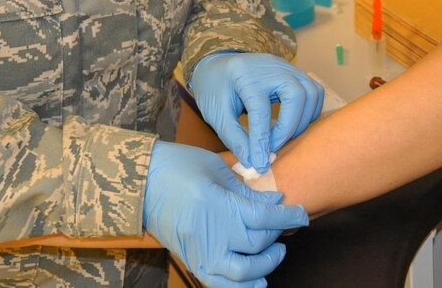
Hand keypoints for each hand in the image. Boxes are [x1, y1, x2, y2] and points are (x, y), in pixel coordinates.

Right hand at [143, 141, 308, 287]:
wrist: (140, 181)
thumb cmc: (178, 165)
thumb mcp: (217, 169)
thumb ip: (246, 190)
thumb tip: (274, 203)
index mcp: (217, 205)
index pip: (264, 219)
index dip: (288, 217)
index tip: (301, 213)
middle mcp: (210, 234)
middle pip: (258, 244)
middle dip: (278, 234)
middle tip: (284, 223)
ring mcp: (199, 252)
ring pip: (243, 273)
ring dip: (265, 265)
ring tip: (274, 252)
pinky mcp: (191, 261)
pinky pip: (219, 284)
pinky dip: (241, 287)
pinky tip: (256, 279)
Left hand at [190, 53, 323, 170]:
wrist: (218, 66)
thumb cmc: (215, 89)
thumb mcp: (216, 114)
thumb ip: (234, 138)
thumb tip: (254, 162)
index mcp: (245, 75)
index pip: (260, 110)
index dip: (262, 141)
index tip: (260, 164)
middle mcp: (270, 67)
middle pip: (296, 95)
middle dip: (289, 127)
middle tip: (274, 147)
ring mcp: (286, 67)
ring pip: (311, 93)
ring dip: (302, 120)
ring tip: (283, 137)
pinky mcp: (294, 72)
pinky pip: (314, 92)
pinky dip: (309, 112)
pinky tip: (293, 125)